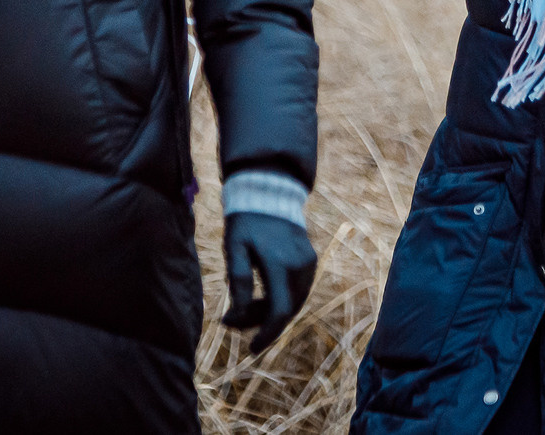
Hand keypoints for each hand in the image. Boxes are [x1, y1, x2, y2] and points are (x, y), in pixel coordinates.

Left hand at [222, 211, 316, 350]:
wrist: (269, 194)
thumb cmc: (246, 222)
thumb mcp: (235, 249)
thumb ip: (238, 281)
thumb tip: (237, 317)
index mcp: (280, 264)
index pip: (278, 311)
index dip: (266, 334)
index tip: (251, 349)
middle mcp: (300, 266)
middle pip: (285, 310)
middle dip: (261, 322)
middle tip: (232, 318)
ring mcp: (309, 264)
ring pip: (293, 303)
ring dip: (270, 312)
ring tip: (244, 305)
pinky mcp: (311, 261)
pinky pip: (297, 291)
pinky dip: (281, 299)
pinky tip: (262, 295)